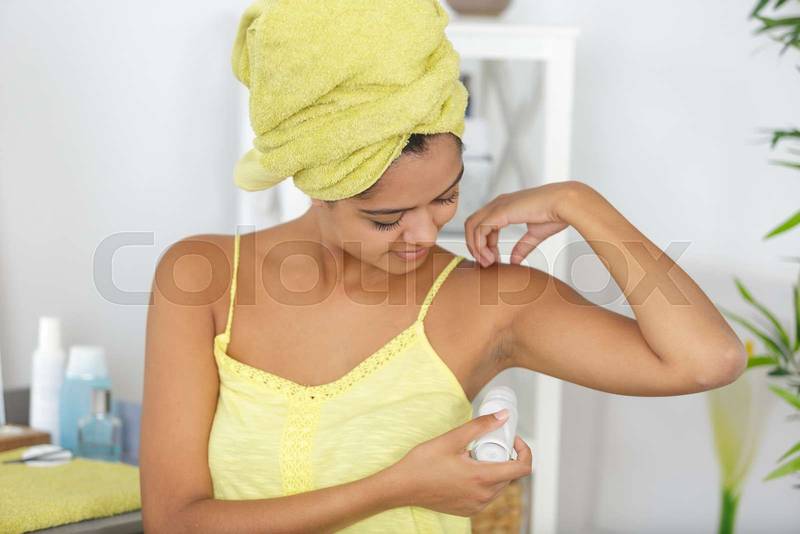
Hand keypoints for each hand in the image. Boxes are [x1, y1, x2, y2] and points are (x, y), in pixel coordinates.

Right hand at [386, 412, 532, 516]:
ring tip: (475, 455)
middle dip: (506, 456)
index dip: (524, 451)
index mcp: (482, 478)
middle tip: (488, 442)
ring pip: (499, 485)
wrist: (402, 487)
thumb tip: (503, 416)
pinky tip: (466, 470)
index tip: (513, 439)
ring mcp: (476, 505)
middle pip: (510, 475)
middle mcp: (483, 496)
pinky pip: (486, 494)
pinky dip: (484, 481)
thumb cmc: (423, 463)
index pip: (522, 468)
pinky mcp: (468, 510)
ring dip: (495, 468)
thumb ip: (480, 426)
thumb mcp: (452, 439)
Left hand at [464, 180, 587, 266]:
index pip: (482, 225)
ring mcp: (497, 206)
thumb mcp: (535, 234)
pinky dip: (480, 245)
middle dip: (475, 246)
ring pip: (471, 226)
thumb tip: (514, 260)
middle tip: (486, 263)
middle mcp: (498, 204)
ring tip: (488, 263)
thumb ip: (523, 246)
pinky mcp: (500, 211)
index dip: (484, 244)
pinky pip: (479, 229)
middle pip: (471, 225)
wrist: (565, 205)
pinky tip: (491, 257)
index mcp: (504, 207)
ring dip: (476, 247)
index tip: (494, 260)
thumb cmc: (555, 214)